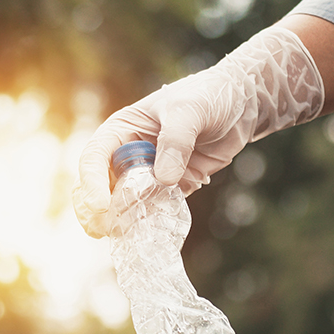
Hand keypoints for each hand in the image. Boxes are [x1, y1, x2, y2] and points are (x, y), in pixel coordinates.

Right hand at [72, 27, 323, 237]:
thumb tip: (162, 180)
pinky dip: (149, 223)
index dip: (92, 182)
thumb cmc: (208, 96)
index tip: (100, 205)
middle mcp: (129, 154)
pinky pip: (154, 210)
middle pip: (100, 186)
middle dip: (97, 209)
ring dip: (120, 221)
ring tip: (122, 237)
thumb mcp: (189, 111)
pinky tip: (148, 235)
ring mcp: (148, 174)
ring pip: (123, 203)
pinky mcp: (170, 188)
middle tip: (102, 230)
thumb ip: (175, 142)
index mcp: (122, 130)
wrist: (241, 105)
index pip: (95, 157)